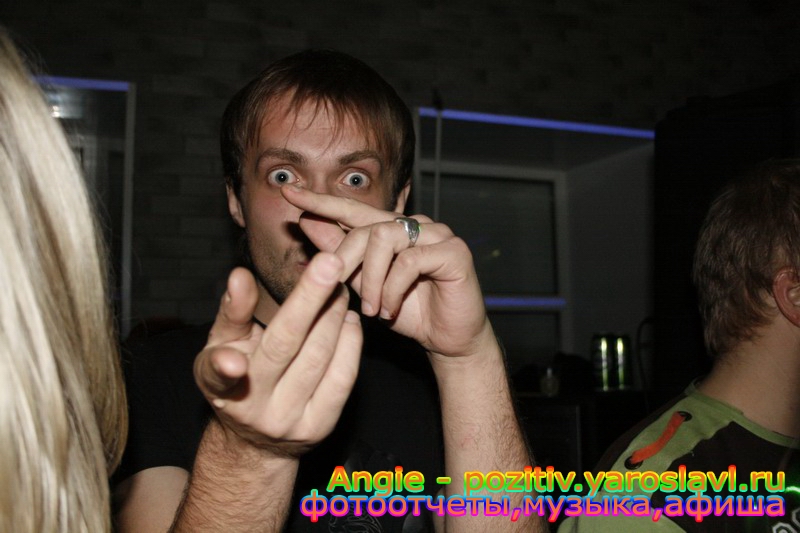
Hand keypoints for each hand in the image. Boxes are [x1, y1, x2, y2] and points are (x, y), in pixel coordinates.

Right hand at [193, 254, 362, 455]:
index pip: (220, 373)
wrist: (258, 440)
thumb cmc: (237, 375)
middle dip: (310, 300)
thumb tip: (239, 276)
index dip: (224, 367)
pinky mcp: (321, 426)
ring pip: (318, 358)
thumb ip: (232, 311)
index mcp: (219, 387)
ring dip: (334, 315)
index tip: (234, 361)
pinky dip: (350, 343)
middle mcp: (253, 410)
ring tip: (339, 287)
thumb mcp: (222, 345)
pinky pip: (342, 378)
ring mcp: (290, 422)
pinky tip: (349, 319)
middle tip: (330, 263)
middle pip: (285, 348)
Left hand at [281, 185, 491, 359]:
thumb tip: (307, 222)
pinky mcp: (454, 251)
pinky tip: (389, 310)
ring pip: (385, 239)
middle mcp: (416, 225)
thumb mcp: (364, 285)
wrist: (449, 341)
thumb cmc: (409, 313)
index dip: (321, 201)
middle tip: (333, 289)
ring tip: (371, 309)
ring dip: (370, 280)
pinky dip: (392, 289)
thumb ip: (341, 254)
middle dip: (344, 261)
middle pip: (366, 228)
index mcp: (393, 230)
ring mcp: (438, 234)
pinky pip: (409, 261)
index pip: (352, 210)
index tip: (288, 192)